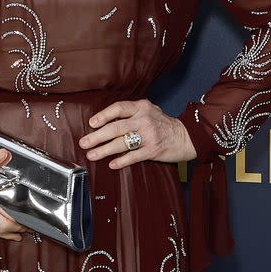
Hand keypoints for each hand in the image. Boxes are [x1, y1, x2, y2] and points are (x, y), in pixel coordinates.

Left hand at [76, 99, 196, 168]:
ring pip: (122, 143)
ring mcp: (149, 135)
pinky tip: (111, 164)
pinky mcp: (153, 150)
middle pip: (116, 128)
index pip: (118, 108)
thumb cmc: (163, 124)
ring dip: (104, 150)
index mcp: (142, 107)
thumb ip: (131, 113)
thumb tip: (106, 120)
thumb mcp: (149, 111)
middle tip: (84, 142)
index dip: (103, 115)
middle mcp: (144, 120)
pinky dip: (121, 161)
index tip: (92, 123)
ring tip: (92, 155)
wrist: (186, 136)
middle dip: (97, 136)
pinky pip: (133, 156)